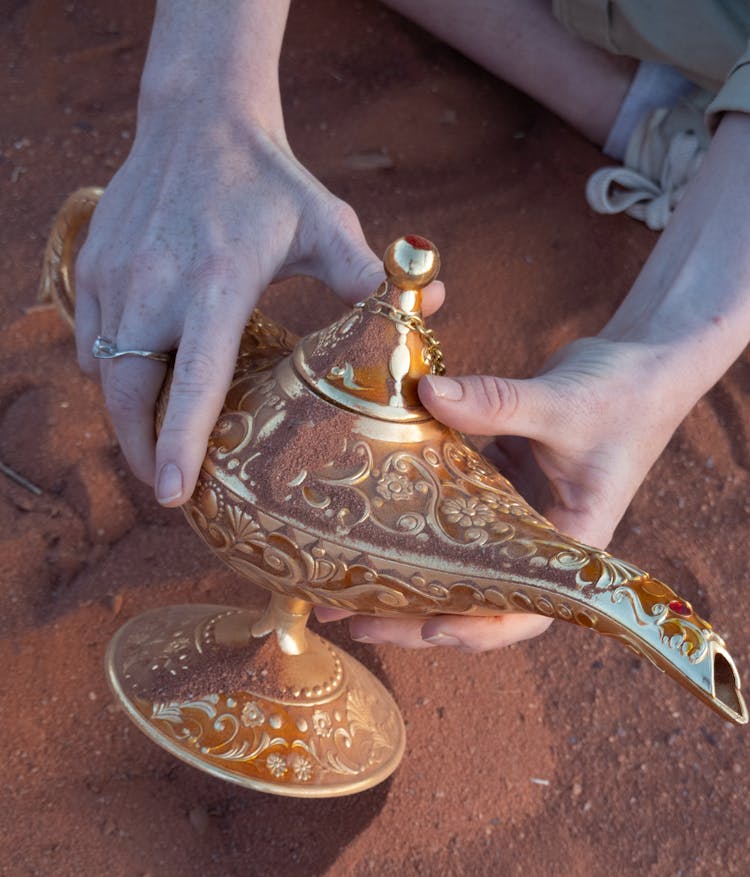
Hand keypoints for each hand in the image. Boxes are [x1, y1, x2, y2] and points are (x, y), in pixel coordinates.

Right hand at [74, 103, 396, 505]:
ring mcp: (116, 275)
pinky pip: (91, 342)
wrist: (197, 116)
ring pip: (105, 374)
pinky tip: (145, 380)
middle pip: (129, 395)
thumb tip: (433, 304)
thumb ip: (368, 275)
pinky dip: (113, 372)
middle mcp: (156, 284)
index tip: (173, 492)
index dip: (180, 441)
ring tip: (156, 444)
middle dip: (141, 451)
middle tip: (168, 487)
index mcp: (218, 283)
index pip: (195, 380)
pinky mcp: (94, 267)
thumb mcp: (326, 222)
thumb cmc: (268, 179)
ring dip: (127, 416)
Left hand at [321, 336, 687, 650]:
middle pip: (477, 600)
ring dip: (405, 577)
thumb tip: (427, 394)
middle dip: (414, 615)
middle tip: (351, 617)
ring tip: (341, 585)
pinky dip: (416, 527)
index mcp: (573, 545)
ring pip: (458, 565)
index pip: (529, 610)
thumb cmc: (625, 391)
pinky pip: (452, 519)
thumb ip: (497, 401)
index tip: (430, 628)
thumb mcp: (563, 402)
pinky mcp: (499, 489)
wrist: (644, 361)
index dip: (480, 629)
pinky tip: (367, 527)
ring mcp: (517, 518)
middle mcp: (541, 543)